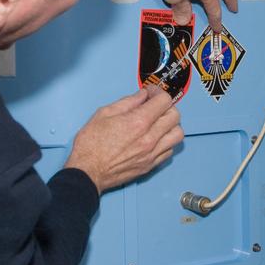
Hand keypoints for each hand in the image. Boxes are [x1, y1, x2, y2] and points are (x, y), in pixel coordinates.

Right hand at [64, 86, 182, 192]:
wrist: (87, 171)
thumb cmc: (91, 145)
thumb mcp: (104, 113)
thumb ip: (127, 102)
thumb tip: (142, 96)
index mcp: (138, 122)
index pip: (164, 100)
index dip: (158, 92)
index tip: (151, 93)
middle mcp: (149, 138)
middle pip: (175, 116)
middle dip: (166, 106)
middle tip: (154, 106)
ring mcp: (151, 153)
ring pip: (177, 134)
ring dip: (170, 125)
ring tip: (158, 123)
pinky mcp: (150, 165)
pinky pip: (170, 151)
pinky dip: (166, 142)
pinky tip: (155, 138)